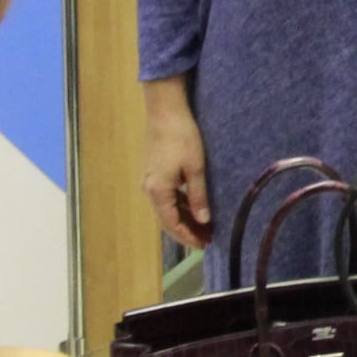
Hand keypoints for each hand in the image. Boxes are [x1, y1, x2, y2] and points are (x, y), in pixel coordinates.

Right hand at [142, 79, 212, 246]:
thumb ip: (198, 196)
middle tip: (207, 240)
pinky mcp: (155, 172)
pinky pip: (168, 197)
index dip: (188, 237)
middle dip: (187, 231)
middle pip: (168, 219)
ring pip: (168, 208)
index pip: (172, 224)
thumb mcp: (195, 168)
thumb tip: (203, 220)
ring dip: (185, 219)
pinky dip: (181, 206)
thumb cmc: (182, 137)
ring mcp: (151, 180)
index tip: (204, 245)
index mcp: (158, 191)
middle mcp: (150, 189)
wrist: (165, 111)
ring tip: (205, 227)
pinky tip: (195, 208)